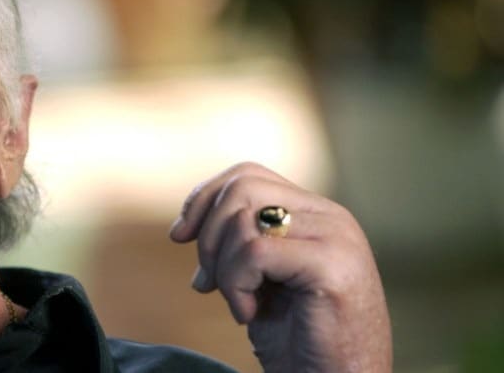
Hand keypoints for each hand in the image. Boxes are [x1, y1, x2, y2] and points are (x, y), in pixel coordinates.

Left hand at [169, 162, 391, 372]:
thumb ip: (237, 244)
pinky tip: (249, 314)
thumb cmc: (299, 341)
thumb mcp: (259, 280)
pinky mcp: (331, 267)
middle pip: (242, 187)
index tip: (179, 235)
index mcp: (317, 214)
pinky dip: (236, 285)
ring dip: (223, 267)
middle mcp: (332, 217)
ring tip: (240, 304)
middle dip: (208, 234)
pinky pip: (254, 252)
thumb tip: (182, 227)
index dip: (204, 198)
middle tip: (207, 281)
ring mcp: (336, 239)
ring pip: (244, 219)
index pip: (248, 175)